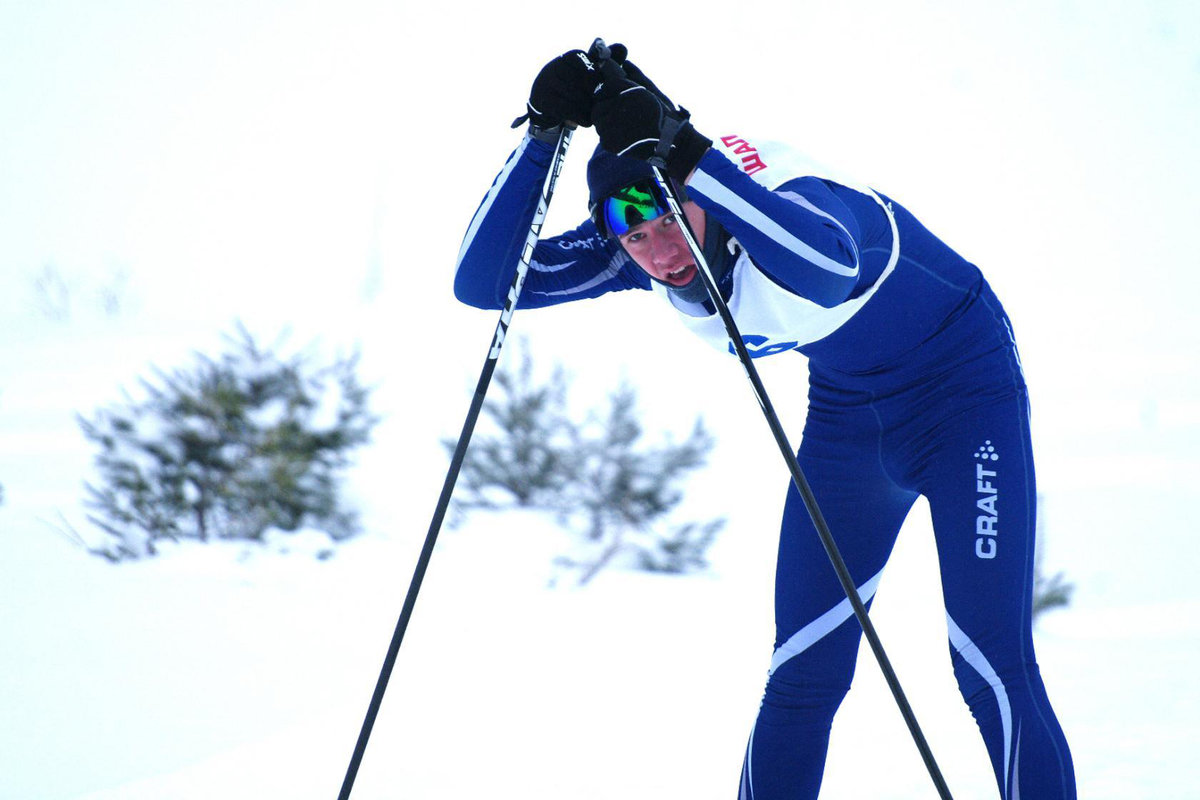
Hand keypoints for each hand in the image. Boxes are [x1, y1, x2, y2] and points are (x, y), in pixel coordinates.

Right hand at [518, 46, 607, 130]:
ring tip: (594, 114)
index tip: (600, 91)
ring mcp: (546, 82)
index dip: (600, 84)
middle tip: (600, 106)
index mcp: (571, 56)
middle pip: (587, 84)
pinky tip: (587, 121)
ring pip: (578, 98)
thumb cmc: (576, 89)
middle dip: (596, 98)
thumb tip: (623, 47)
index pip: (593, 69)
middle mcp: (556, 65)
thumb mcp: (591, 74)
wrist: (548, 109)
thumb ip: (607, 62)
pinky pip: (568, 109)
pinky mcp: (543, 99)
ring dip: (590, 110)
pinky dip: (581, 117)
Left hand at [591, 59, 711, 181]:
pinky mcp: (609, 142)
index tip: (623, 102)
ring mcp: (610, 124)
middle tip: (625, 117)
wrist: (671, 141)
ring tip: (627, 128)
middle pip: (598, 105)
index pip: (604, 88)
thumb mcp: (651, 89)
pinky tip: (627, 138)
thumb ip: (635, 75)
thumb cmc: (663, 114)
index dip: (611, 95)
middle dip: (607, 110)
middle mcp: (613, 103)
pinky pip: (603, 137)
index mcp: (622, 87)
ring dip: (608, 124)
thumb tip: (624, 63)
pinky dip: (612, 138)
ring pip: (599, 122)